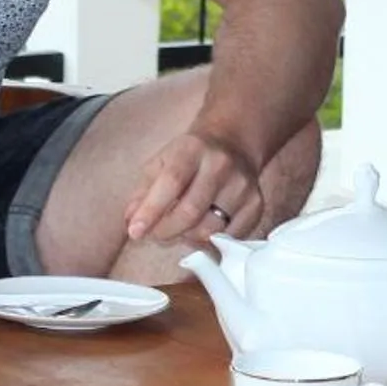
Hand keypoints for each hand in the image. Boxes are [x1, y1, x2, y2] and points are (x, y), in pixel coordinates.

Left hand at [125, 128, 262, 244]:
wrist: (232, 144)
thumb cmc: (189, 157)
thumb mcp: (161, 162)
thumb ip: (143, 192)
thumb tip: (131, 221)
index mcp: (192, 149)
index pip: (171, 182)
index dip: (151, 211)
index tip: (135, 232)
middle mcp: (221, 165)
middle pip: (191, 212)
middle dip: (166, 231)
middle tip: (154, 235)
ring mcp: (242, 186)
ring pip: (210, 230)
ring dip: (186, 238)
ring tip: (179, 229)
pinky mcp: (256, 204)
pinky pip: (228, 238)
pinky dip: (209, 242)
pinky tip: (200, 229)